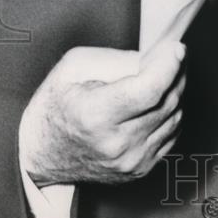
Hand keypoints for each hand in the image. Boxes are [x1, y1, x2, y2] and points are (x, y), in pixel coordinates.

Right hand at [19, 41, 185, 185]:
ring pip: (174, 117)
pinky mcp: (139, 169)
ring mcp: (130, 160)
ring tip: (161, 76)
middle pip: (167, 100)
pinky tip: (157, 101)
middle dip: (176, 72)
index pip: (150, 89)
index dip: (169, 65)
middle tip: (172, 54)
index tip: (177, 48)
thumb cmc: (54, 107)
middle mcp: (116, 144)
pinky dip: (170, 113)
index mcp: (96, 116)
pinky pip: (171, 134)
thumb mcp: (73, 67)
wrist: (41, 153)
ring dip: (175, 91)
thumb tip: (154, 58)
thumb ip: (117, 60)